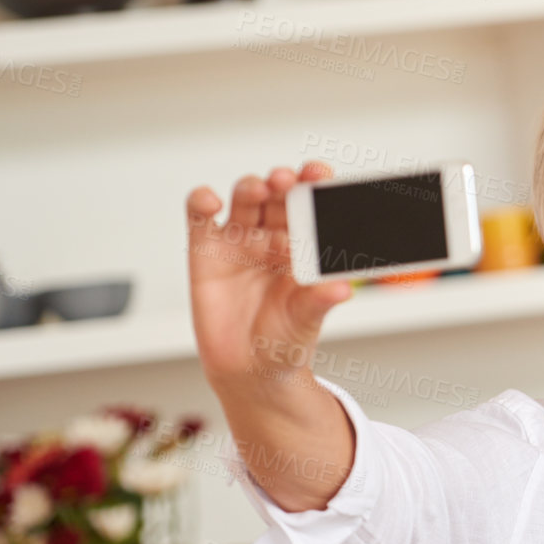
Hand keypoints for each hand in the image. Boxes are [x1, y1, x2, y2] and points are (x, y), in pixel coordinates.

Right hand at [185, 162, 352, 384]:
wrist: (248, 369)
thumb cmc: (284, 340)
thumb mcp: (305, 320)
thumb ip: (319, 301)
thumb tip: (343, 289)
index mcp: (304, 246)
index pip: (311, 206)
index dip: (315, 185)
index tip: (321, 174)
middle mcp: (273, 237)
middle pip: (278, 196)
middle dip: (285, 182)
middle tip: (290, 180)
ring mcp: (240, 241)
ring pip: (245, 200)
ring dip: (252, 187)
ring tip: (261, 187)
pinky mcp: (205, 250)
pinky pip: (201, 218)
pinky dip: (202, 202)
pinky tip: (210, 201)